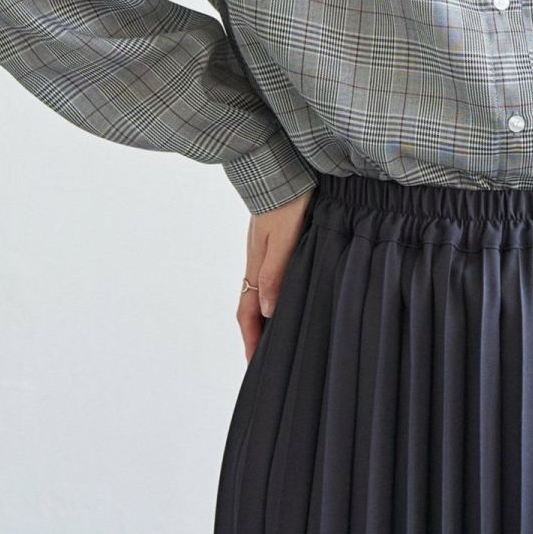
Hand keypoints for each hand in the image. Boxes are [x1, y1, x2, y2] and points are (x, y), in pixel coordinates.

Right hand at [236, 189, 313, 363]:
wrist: (277, 168)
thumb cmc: (285, 201)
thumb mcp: (284, 238)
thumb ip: (275, 272)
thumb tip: (268, 310)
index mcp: (256, 265)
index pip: (247, 312)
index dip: (251, 340)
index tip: (254, 365)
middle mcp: (255, 261)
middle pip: (248, 306)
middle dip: (253, 335)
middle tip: (261, 360)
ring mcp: (260, 250)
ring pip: (256, 292)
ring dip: (261, 317)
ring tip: (273, 336)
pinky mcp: (270, 240)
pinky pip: (265, 277)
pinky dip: (269, 296)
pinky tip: (281, 298)